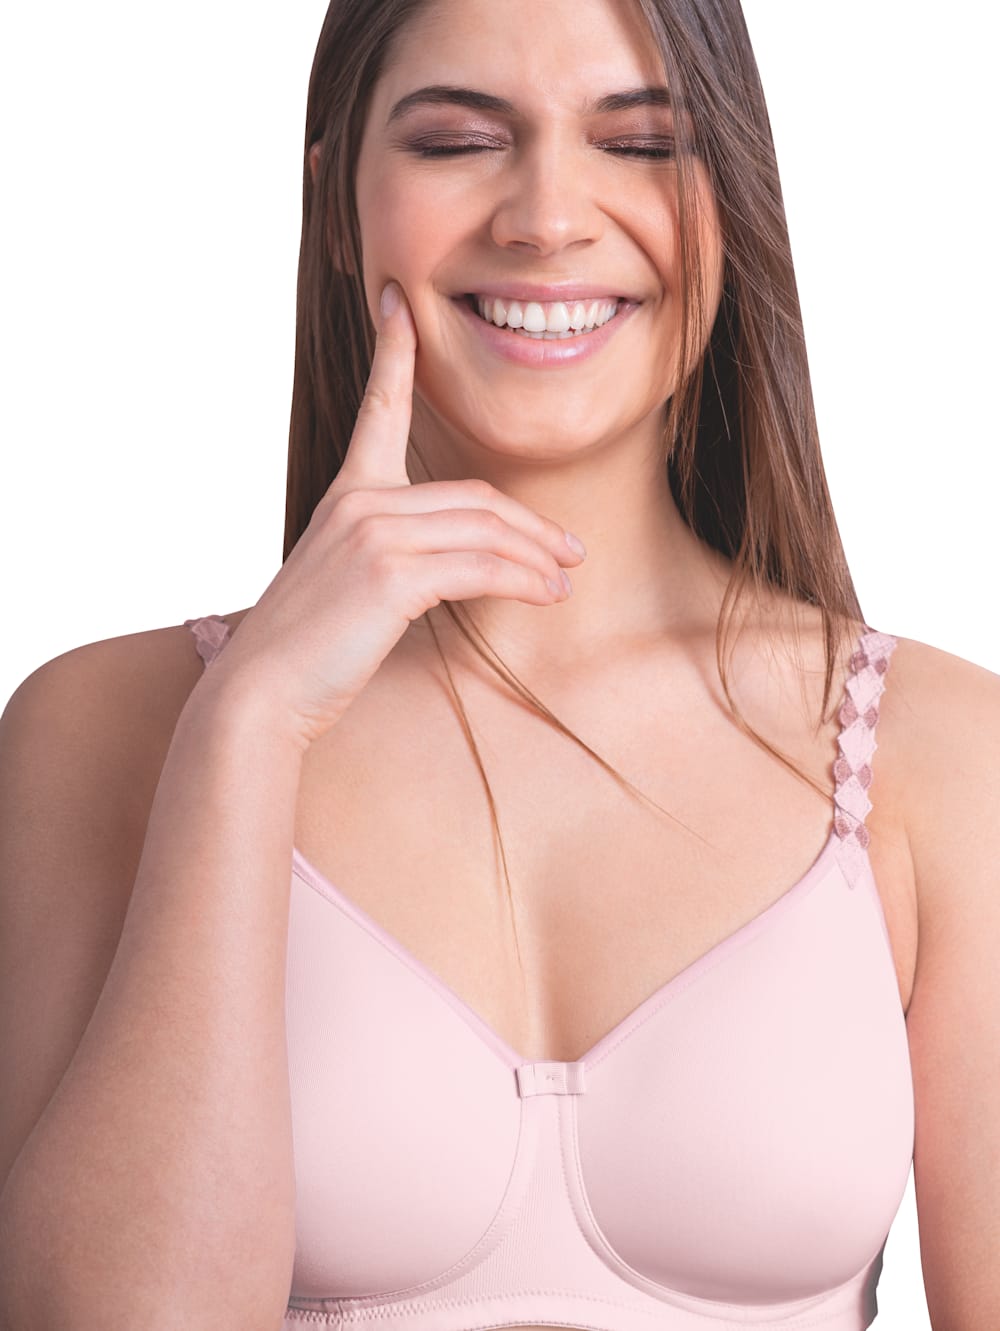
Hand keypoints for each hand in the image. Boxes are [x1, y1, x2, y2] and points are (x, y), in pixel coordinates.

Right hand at [203, 281, 585, 750]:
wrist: (260, 694)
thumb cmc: (304, 651)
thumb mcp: (344, 587)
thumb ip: (390, 558)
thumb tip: (451, 566)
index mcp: (346, 496)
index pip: (378, 410)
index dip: (393, 352)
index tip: (399, 305)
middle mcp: (360, 502)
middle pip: (475, 496)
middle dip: (531, 524)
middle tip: (570, 549)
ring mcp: (373, 533)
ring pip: (486, 529)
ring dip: (538, 556)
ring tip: (566, 579)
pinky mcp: (391, 574)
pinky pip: (482, 567)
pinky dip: (525, 580)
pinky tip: (547, 594)